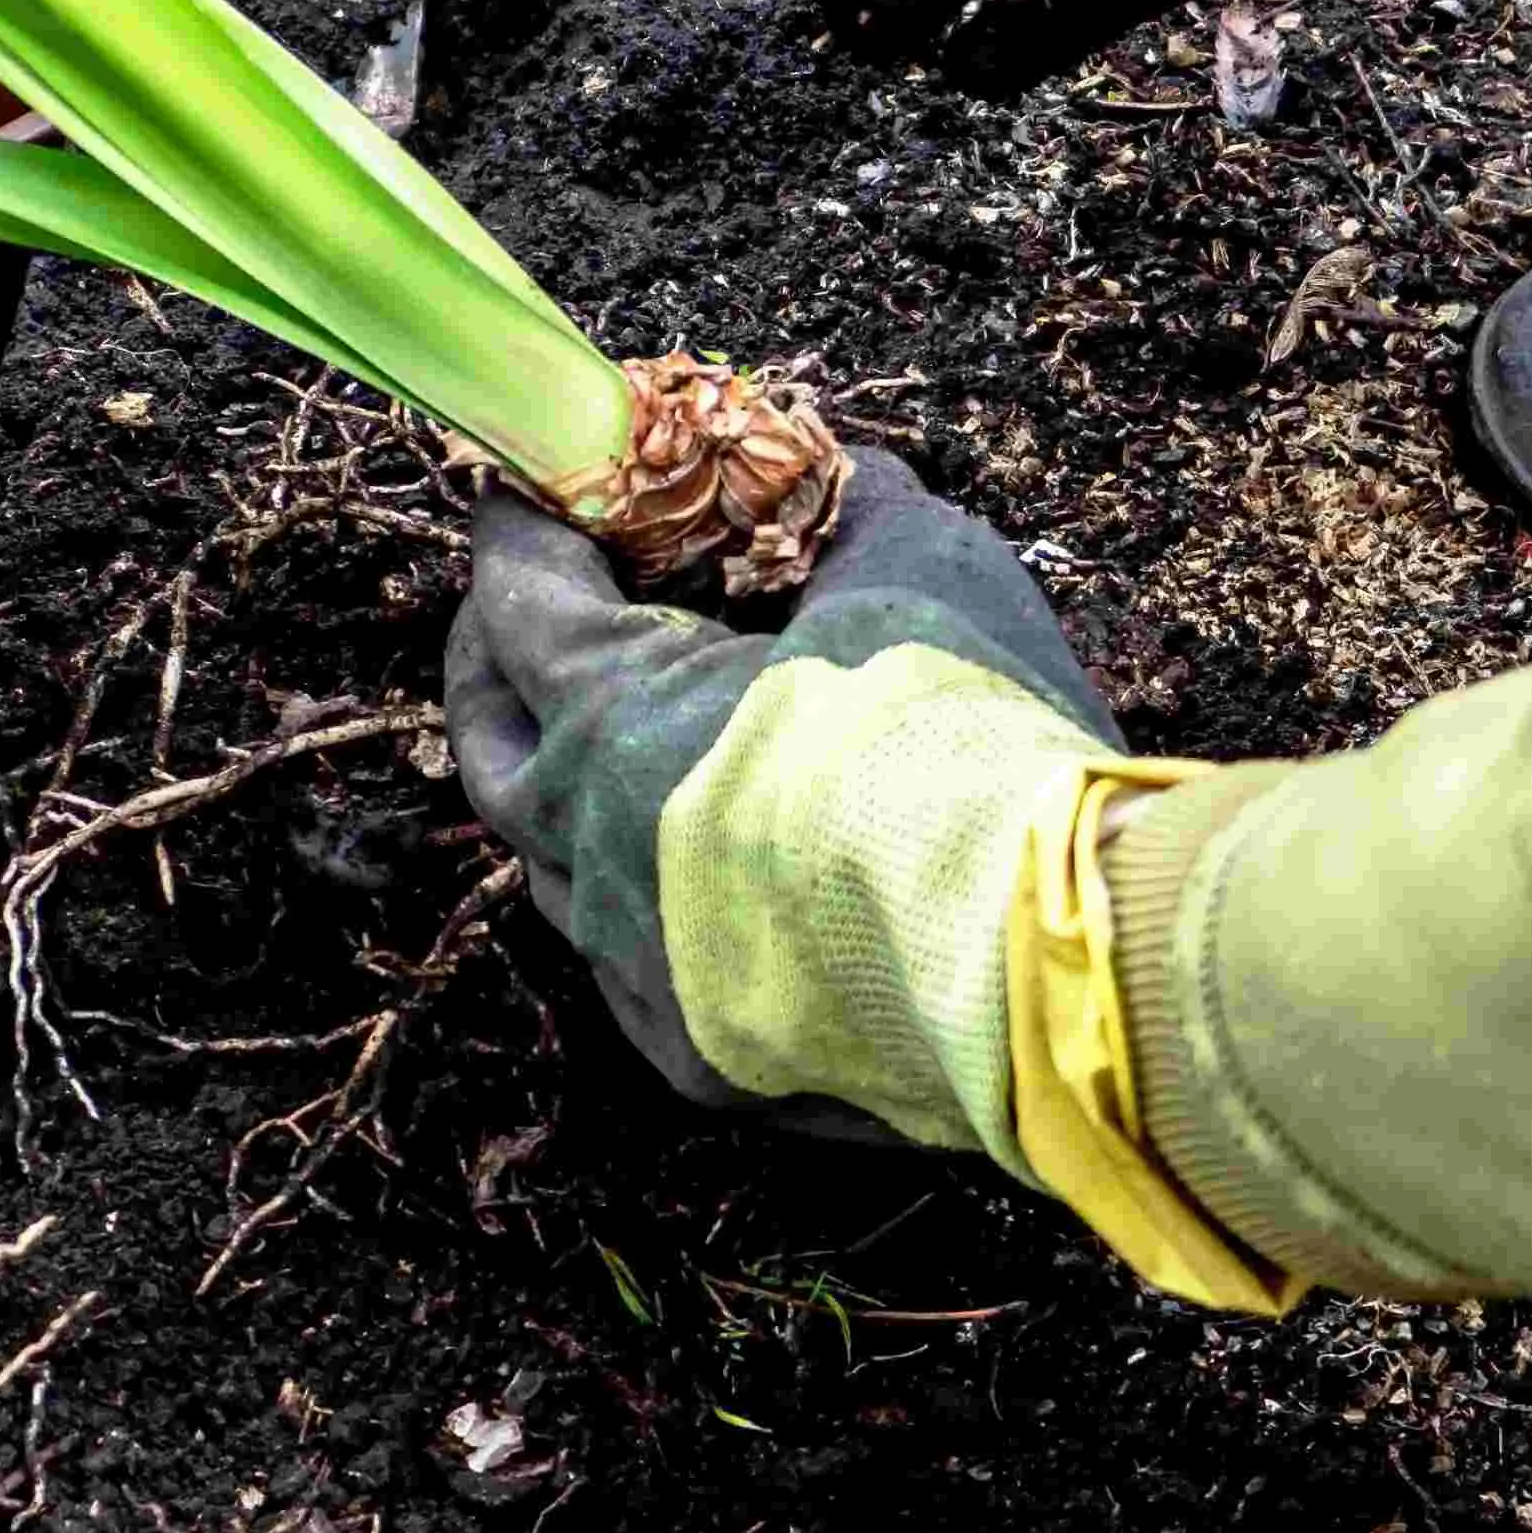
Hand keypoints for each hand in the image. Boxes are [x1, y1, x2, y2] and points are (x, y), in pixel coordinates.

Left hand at [443, 449, 1111, 1122]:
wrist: (1041, 949)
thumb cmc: (967, 735)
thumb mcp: (924, 567)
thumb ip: (859, 512)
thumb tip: (845, 476)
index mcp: (618, 714)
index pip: (521, 600)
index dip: (526, 534)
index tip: (533, 493)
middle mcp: (592, 845)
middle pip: (491, 741)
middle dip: (498, 662)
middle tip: (526, 611)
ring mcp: (634, 965)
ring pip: (549, 866)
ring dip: (565, 788)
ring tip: (610, 740)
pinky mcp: (694, 1056)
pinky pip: (628, 966)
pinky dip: (640, 899)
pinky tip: (687, 876)